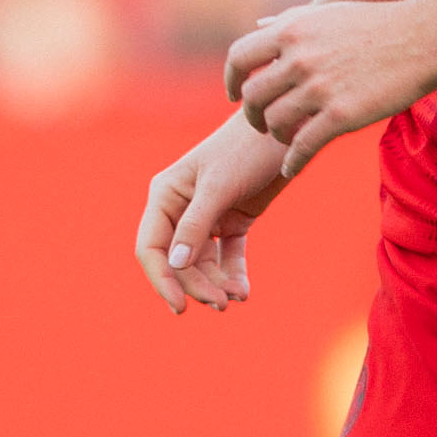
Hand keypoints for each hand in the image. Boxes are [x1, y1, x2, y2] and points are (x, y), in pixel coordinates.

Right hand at [135, 112, 296, 312]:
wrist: (286, 130)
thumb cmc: (247, 149)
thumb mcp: (219, 185)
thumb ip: (196, 225)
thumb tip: (176, 264)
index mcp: (165, 195)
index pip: (151, 247)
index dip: (161, 279)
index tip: (179, 306)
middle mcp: (181, 208)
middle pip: (179, 261)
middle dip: (197, 284)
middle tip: (220, 304)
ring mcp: (207, 216)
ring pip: (203, 263)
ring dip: (216, 283)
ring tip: (236, 297)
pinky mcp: (233, 220)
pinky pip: (227, 256)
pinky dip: (233, 274)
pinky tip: (243, 292)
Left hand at [229, 0, 436, 172]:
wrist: (422, 39)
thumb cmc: (375, 25)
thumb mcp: (326, 13)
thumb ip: (288, 20)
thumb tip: (259, 24)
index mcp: (291, 30)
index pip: (239, 58)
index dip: (231, 80)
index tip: (235, 95)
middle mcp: (299, 58)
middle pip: (252, 96)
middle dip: (253, 115)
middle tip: (262, 124)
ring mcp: (319, 87)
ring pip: (275, 123)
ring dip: (276, 137)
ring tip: (286, 141)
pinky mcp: (341, 115)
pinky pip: (302, 146)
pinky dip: (291, 162)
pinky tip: (291, 168)